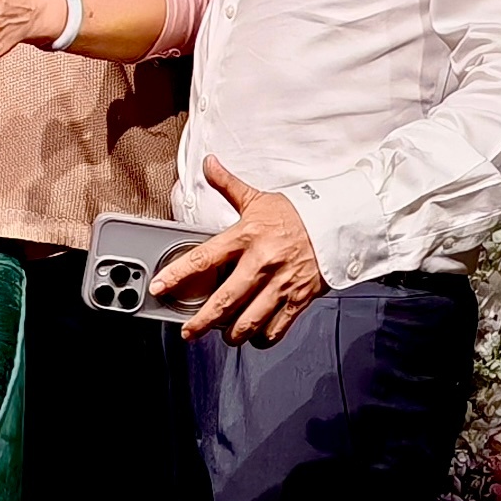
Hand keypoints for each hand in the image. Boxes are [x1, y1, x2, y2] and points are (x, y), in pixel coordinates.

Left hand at [169, 157, 331, 345]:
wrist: (340, 222)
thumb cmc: (298, 213)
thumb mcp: (258, 199)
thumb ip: (228, 185)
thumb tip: (209, 164)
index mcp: (245, 237)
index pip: (203, 258)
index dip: (177, 275)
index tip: (160, 287)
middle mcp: (261, 262)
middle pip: (224, 300)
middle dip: (202, 321)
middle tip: (189, 330)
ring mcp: (281, 283)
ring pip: (250, 319)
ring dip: (233, 333)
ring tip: (223, 335)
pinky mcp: (300, 297)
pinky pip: (278, 326)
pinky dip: (264, 337)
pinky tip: (255, 336)